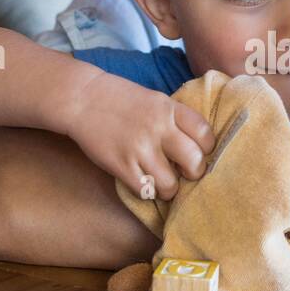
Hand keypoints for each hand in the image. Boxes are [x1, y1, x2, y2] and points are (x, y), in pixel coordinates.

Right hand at [64, 70, 214, 197]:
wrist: (82, 98)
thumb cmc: (121, 100)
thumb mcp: (155, 100)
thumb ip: (176, 119)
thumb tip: (197, 147)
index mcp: (170, 109)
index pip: (205, 134)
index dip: (207, 148)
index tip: (200, 152)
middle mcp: (158, 128)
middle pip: (195, 162)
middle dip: (194, 173)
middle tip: (184, 173)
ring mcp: (139, 148)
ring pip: (170, 185)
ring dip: (169, 188)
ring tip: (162, 181)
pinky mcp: (121, 165)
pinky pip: (145, 191)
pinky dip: (147, 192)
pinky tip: (143, 182)